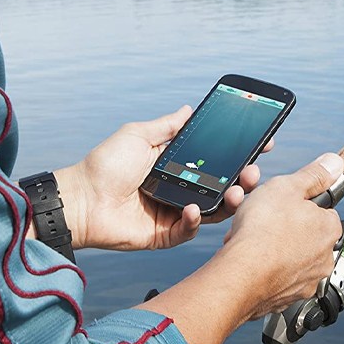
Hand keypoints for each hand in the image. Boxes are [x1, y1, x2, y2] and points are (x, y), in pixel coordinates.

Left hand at [54, 106, 272, 250]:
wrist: (81, 199)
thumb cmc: (105, 164)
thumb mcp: (138, 135)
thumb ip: (167, 126)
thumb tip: (189, 109)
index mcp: (177, 165)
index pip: (216, 160)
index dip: (239, 154)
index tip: (262, 144)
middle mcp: (181, 189)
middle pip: (222, 186)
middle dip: (243, 178)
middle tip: (254, 171)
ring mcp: (174, 213)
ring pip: (213, 210)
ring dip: (229, 201)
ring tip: (237, 190)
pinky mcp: (166, 235)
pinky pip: (190, 229)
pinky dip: (196, 220)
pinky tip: (194, 208)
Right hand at [134, 152, 343, 343]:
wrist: (241, 274)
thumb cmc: (262, 230)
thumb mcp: (287, 187)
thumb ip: (313, 175)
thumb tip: (335, 163)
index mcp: (329, 228)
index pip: (320, 211)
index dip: (296, 205)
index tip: (280, 204)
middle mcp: (324, 257)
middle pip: (303, 235)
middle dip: (282, 228)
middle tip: (260, 222)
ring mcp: (306, 281)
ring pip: (287, 258)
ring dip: (271, 249)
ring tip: (250, 242)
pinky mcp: (287, 298)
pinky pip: (275, 279)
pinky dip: (263, 271)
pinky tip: (249, 262)